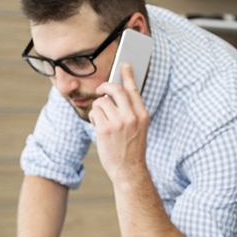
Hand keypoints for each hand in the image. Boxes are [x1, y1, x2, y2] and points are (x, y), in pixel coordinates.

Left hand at [88, 64, 149, 181]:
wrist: (129, 170)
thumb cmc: (132, 149)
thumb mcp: (139, 128)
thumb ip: (131, 112)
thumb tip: (117, 94)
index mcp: (143, 115)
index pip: (134, 90)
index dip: (128, 76)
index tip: (124, 66)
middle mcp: (132, 117)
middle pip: (116, 90)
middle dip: (106, 86)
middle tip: (101, 89)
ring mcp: (118, 123)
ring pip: (102, 101)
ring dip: (98, 106)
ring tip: (101, 117)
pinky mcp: (105, 129)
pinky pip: (95, 112)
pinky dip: (94, 117)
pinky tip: (98, 125)